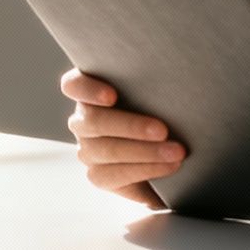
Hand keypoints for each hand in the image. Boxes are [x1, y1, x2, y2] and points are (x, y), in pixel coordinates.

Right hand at [61, 68, 182, 208]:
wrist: (164, 148)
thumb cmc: (159, 109)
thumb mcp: (154, 93)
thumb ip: (149, 84)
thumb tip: (174, 74)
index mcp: (90, 92)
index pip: (73, 85)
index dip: (88, 89)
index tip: (111, 96)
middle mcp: (83, 120)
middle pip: (94, 121)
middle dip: (131, 126)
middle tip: (163, 131)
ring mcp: (88, 149)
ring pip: (107, 150)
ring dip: (146, 152)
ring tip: (176, 153)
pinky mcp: (98, 175)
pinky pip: (115, 175)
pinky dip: (146, 169)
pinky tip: (168, 167)